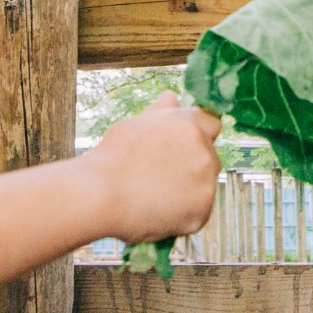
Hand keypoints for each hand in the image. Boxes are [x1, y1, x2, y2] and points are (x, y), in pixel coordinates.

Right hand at [84, 95, 222, 242]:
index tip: (182, 148)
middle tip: (158, 176)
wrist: (99, 195)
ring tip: (153, 195)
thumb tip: (172, 96)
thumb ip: (161, 112)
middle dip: (192, 166)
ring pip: (205, 186)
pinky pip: (198, 213)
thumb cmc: (112, 158)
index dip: (199, 135)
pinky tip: (157, 212)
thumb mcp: (135, 125)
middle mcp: (204, 151)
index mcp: (190, 124)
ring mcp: (206, 183)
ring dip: (188, 192)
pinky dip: (182, 216)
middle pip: (210, 158)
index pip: (213, 123)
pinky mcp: (201, 212)